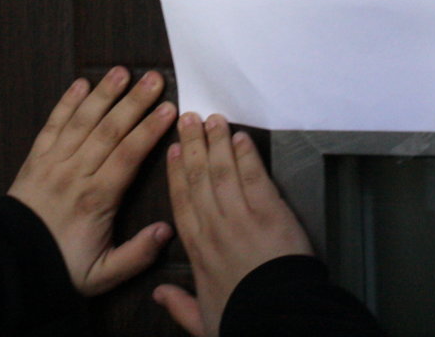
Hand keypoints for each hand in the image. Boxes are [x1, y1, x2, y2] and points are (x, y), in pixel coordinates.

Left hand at [7, 67, 176, 295]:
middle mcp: (75, 174)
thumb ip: (137, 253)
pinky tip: (81, 83)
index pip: (127, 156)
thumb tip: (167, 230)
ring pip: (82, 122)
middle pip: (108, 131)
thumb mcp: (104, 275)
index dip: (149, 130)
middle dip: (134, 102)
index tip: (169, 109)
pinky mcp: (34, 160)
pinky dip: (66, 103)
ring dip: (103, 94)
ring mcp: (52, 163)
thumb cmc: (62, 269)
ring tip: (123, 71)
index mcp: (96, 200)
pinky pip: (52, 125)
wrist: (11, 267)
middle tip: (155, 78)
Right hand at [152, 113, 313, 336]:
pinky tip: (241, 138)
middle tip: (189, 118)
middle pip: (198, 178)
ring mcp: (240, 218)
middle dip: (192, 145)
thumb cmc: (243, 320)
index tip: (173, 150)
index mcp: (196, 250)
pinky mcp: (269, 213)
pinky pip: (254, 177)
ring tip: (213, 119)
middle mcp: (214, 228)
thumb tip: (158, 294)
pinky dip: (246, 155)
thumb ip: (179, 304)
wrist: (276, 320)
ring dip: (217, 142)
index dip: (176, 172)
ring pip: (223, 171)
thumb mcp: (203, 322)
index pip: (181, 201)